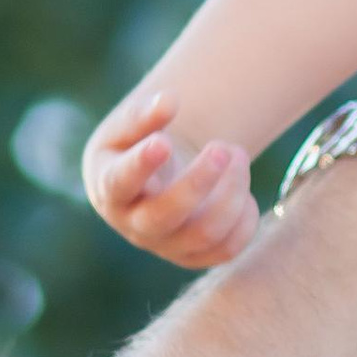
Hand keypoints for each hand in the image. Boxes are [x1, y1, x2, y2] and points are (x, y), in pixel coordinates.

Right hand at [82, 88, 259, 270]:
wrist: (148, 180)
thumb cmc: (135, 146)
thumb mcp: (129, 127)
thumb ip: (144, 114)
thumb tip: (169, 100)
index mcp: (111, 190)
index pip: (121, 182)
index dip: (141, 165)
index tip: (164, 141)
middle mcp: (135, 225)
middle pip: (166, 215)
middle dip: (199, 181)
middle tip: (222, 147)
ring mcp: (166, 246)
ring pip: (204, 234)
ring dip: (231, 193)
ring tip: (238, 154)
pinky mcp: (194, 256)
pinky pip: (227, 249)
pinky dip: (245, 218)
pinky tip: (243, 188)